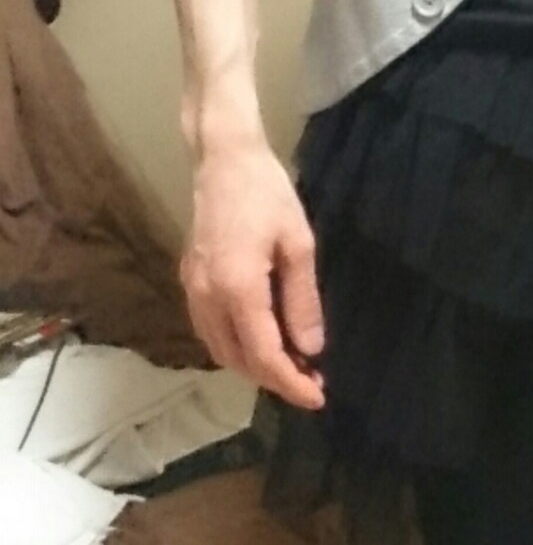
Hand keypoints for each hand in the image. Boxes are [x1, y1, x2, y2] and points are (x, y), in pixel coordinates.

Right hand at [179, 128, 326, 409]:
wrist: (224, 159)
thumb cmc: (268, 194)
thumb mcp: (299, 244)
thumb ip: (302, 300)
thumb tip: (311, 350)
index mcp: (237, 290)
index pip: (264, 357)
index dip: (291, 384)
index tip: (318, 398)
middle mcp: (207, 298)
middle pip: (238, 361)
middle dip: (274, 378)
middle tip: (311, 379)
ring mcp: (192, 290)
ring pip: (219, 350)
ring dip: (253, 365)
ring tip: (291, 363)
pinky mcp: (189, 280)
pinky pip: (209, 330)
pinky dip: (235, 345)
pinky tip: (262, 338)